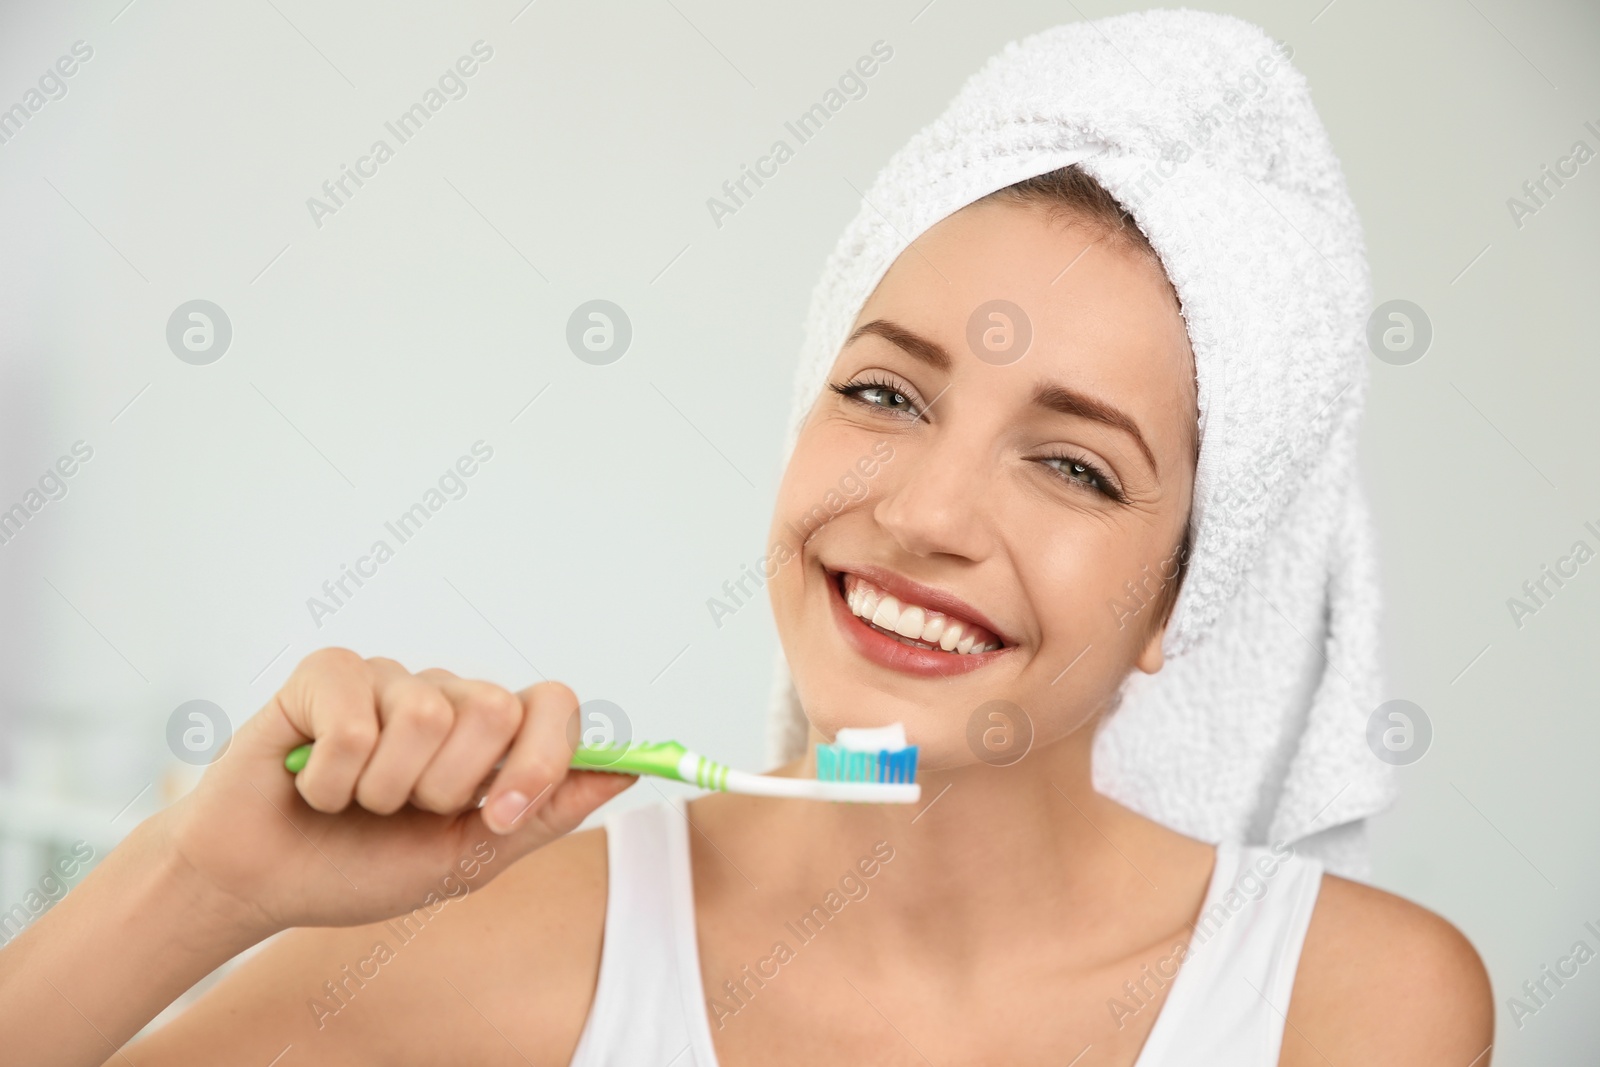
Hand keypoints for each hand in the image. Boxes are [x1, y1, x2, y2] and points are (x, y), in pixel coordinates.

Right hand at [161, 648, 634, 935]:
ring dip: (382, 789)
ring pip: (424, 717)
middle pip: (495, 709)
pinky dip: (328, 778)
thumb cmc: (360, 867)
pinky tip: (309, 782)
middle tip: (402, 810)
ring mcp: (388, 678)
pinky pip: (354, 721)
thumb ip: (546, 812)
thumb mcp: (468, 858)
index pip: (556, 704)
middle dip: (446, 787)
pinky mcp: (327, 672)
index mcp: (489, 738)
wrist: (260, 884)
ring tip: (352, 799)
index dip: (538, 760)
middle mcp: (446, 696)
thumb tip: (626, 770)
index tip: (497, 814)